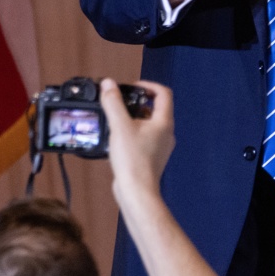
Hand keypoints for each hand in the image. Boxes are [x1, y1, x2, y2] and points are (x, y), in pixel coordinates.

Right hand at [101, 78, 173, 203]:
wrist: (137, 191)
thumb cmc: (133, 159)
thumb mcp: (120, 126)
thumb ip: (113, 103)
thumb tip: (108, 84)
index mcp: (164, 122)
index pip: (163, 93)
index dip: (147, 85)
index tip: (131, 87)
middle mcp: (166, 133)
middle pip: (155, 108)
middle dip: (136, 102)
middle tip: (120, 103)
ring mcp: (160, 146)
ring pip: (149, 124)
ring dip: (133, 118)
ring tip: (116, 120)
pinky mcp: (152, 157)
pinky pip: (144, 138)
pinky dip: (132, 132)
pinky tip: (117, 138)